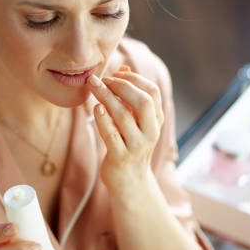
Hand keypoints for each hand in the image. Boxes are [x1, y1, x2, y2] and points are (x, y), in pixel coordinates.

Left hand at [87, 65, 163, 192]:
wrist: (130, 182)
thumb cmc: (129, 144)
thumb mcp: (134, 120)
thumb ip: (130, 96)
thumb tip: (124, 67)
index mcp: (156, 120)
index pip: (152, 91)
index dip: (134, 79)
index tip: (116, 74)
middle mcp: (150, 132)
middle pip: (143, 101)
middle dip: (122, 85)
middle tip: (104, 79)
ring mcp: (136, 145)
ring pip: (123, 116)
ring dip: (107, 97)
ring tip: (93, 86)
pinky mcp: (120, 157)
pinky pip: (111, 135)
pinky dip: (103, 119)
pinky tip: (95, 108)